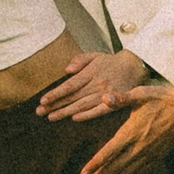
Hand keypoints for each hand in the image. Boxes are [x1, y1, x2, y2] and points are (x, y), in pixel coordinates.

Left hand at [35, 49, 152, 123]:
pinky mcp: (115, 103)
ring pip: (82, 105)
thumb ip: (80, 60)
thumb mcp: (94, 55)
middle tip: (40, 112)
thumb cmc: (110, 62)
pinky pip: (99, 111)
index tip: (43, 100)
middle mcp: (97, 84)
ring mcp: (106, 94)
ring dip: (66, 112)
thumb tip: (67, 70)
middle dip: (55, 105)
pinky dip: (87, 115)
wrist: (134, 66)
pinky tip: (74, 118)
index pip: (70, 85)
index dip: (56, 93)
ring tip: (51, 117)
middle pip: (73, 97)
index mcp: (91, 72)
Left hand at [74, 74, 173, 173]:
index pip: (110, 152)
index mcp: (132, 131)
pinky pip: (138, 171)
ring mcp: (149, 153)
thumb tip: (105, 97)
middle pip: (114, 169)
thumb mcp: (140, 93)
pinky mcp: (157, 156)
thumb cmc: (162, 98)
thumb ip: (121, 97)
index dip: (95, 164)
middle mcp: (140, 146)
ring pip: (125, 173)